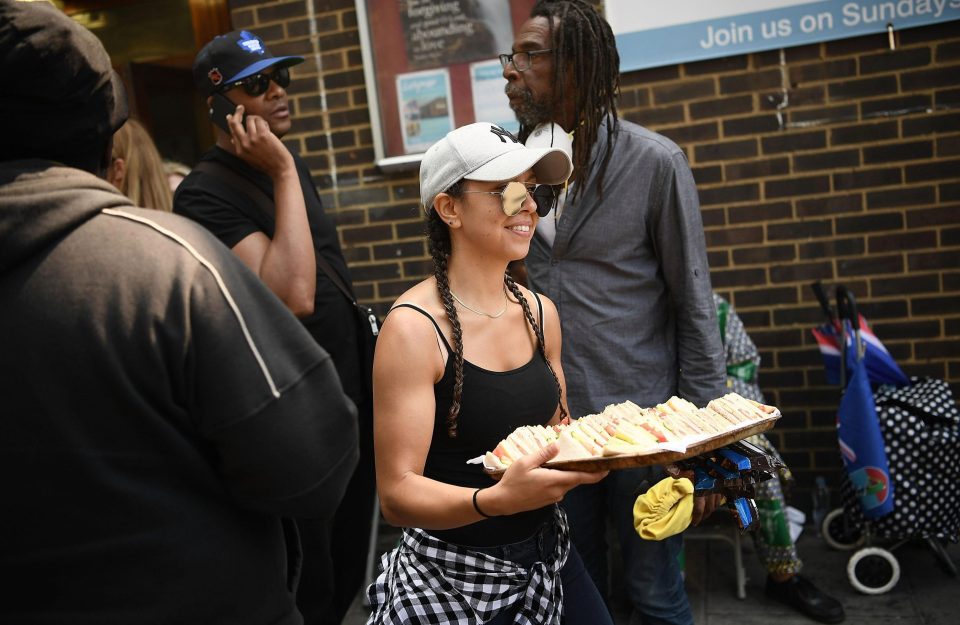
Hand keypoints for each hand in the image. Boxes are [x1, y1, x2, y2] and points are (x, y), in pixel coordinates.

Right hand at [226, 104, 293, 178]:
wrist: (280, 170)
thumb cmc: (268, 165)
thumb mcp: (250, 159)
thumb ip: (241, 149)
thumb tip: (231, 139)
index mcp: (240, 150)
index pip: (232, 132)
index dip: (231, 122)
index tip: (230, 116)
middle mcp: (244, 144)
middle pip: (234, 123)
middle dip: (237, 113)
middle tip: (240, 107)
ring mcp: (253, 139)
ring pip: (250, 119)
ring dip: (257, 119)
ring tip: (264, 127)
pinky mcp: (263, 135)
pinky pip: (260, 120)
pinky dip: (264, 122)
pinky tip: (268, 129)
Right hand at [486, 444, 607, 515]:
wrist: (503, 501)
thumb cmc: (513, 481)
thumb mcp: (525, 463)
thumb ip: (543, 454)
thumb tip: (557, 446)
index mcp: (555, 481)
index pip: (582, 477)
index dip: (597, 474)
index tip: (608, 468)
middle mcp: (558, 491)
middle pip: (576, 479)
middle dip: (582, 470)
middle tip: (587, 457)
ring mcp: (553, 497)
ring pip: (567, 484)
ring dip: (568, 474)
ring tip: (564, 462)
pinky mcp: (548, 500)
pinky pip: (559, 488)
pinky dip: (560, 480)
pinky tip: (550, 472)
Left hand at [670, 466, 721, 525]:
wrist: (708, 452)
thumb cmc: (695, 460)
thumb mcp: (682, 467)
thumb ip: (677, 474)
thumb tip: (670, 477)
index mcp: (700, 488)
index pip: (700, 508)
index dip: (697, 518)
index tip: (694, 523)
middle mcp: (710, 489)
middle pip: (709, 508)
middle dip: (704, 516)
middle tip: (699, 519)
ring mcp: (718, 486)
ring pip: (716, 503)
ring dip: (711, 510)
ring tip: (705, 512)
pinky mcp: (722, 483)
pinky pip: (721, 496)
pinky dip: (717, 502)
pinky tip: (713, 503)